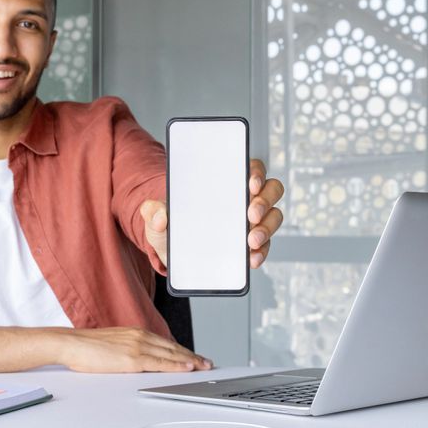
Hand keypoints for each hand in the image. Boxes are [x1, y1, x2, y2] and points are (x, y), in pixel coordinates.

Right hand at [59, 327, 212, 372]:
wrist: (71, 343)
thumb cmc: (87, 346)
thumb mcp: (115, 343)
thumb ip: (130, 348)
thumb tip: (140, 359)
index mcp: (137, 332)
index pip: (166, 342)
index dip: (183, 350)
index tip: (195, 356)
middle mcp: (141, 336)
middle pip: (173, 347)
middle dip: (192, 355)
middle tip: (207, 362)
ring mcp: (138, 346)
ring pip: (171, 354)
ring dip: (190, 361)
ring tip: (204, 366)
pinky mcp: (133, 358)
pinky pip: (160, 363)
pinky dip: (176, 365)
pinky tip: (187, 367)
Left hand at [140, 158, 283, 268]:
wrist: (172, 251)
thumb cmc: (171, 225)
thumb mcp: (157, 217)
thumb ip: (154, 213)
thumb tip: (160, 216)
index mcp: (226, 183)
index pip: (251, 168)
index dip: (256, 172)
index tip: (251, 183)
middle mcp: (244, 198)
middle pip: (271, 190)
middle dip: (265, 201)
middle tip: (250, 215)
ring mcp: (251, 222)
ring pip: (274, 216)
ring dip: (267, 228)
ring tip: (251, 240)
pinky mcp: (252, 245)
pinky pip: (265, 246)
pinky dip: (262, 252)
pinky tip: (251, 258)